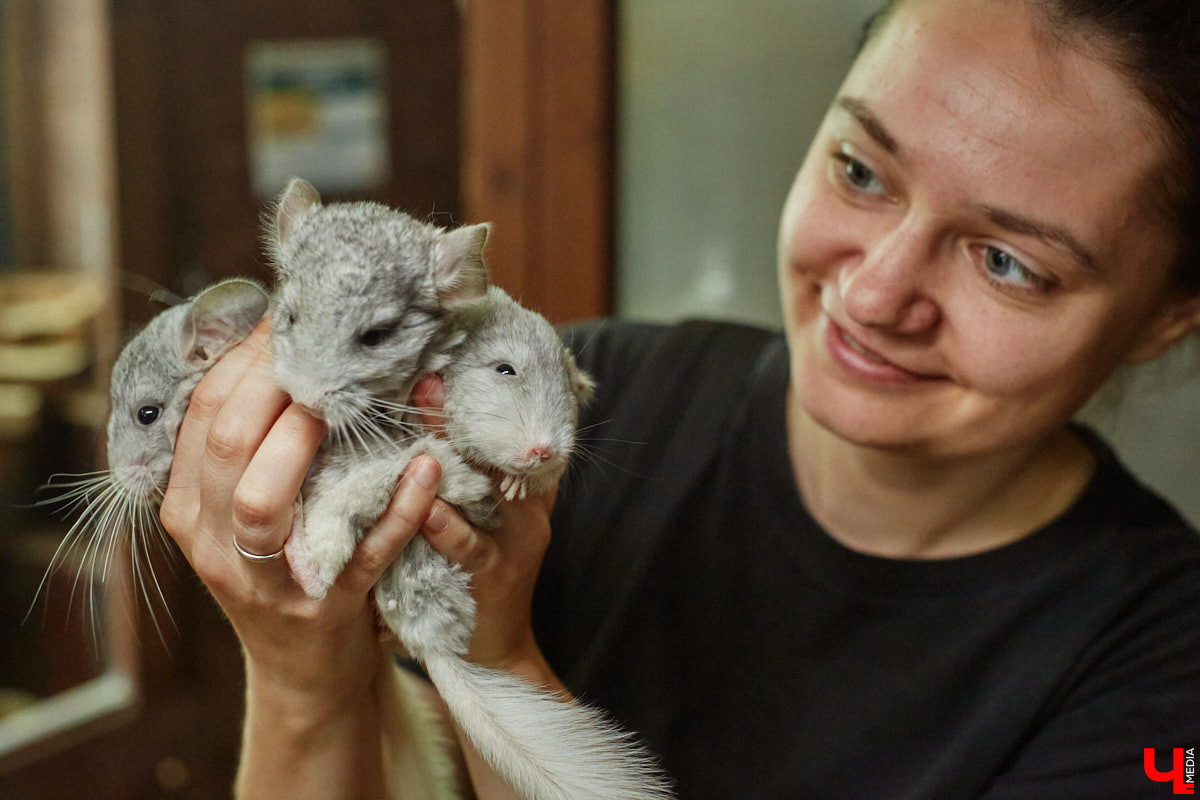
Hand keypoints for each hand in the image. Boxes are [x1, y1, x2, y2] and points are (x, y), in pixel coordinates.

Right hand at [159, 321, 441, 709]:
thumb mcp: (249, 504)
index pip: (203, 412)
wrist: (304, 670)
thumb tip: (285, 346)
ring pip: (264, 502)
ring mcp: (264, 580)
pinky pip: (361, 554)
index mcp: (189, 505)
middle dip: (274, 382)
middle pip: (225, 445)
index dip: (247, 356)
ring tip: (350, 397)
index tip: (292, 315)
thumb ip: (254, 442)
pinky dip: (397, 509)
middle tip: (326, 341)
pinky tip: (429, 467)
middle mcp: (213, 541)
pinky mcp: (323, 609)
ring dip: (306, 439)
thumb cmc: (286, 563)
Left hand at [411, 374, 558, 683]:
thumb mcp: (472, 514)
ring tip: (422, 424)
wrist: (493, 654)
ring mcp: (517, 539)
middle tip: (424, 374)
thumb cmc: (469, 574)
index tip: (438, 355)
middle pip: (498, 446)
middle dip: (463, 409)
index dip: (476, 391)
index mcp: (518, 482)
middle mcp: (525, 503)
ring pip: (490, 488)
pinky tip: (425, 509)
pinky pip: (472, 548)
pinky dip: (448, 527)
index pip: (502, 427)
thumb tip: (405, 418)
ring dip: (455, 454)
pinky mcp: (499, 577)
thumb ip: (453, 472)